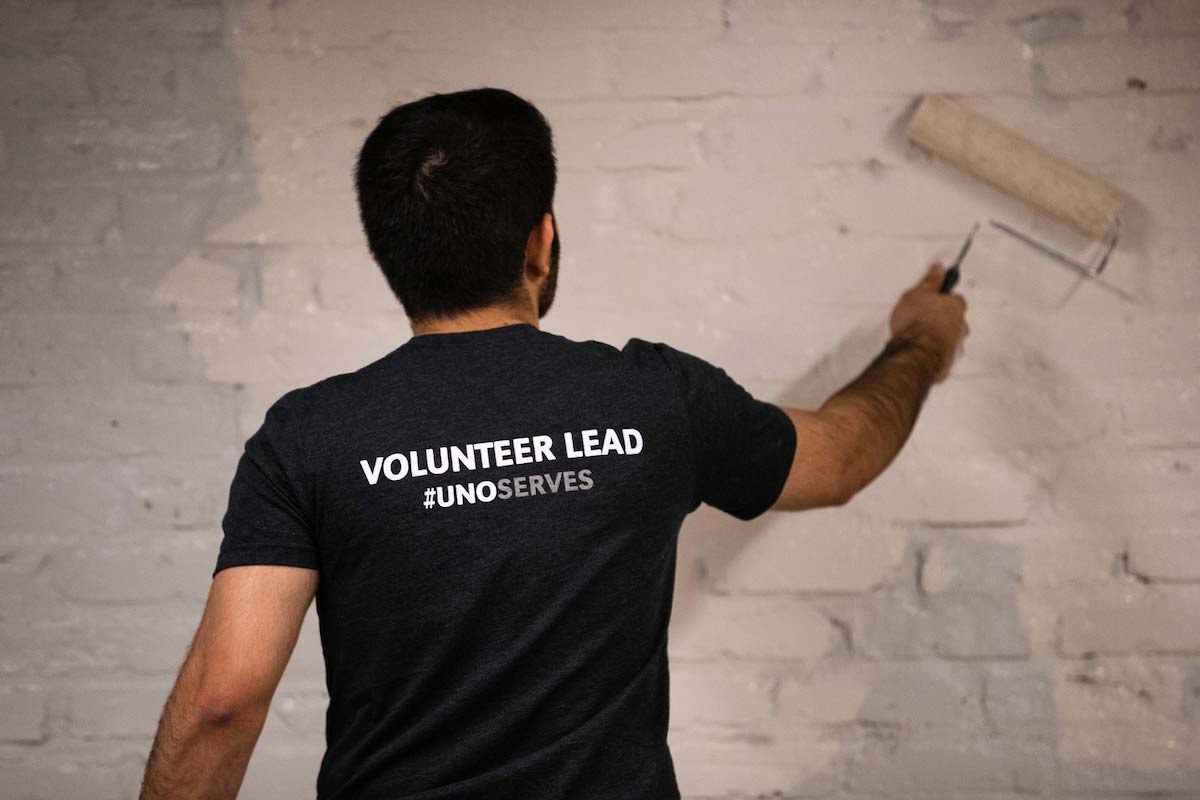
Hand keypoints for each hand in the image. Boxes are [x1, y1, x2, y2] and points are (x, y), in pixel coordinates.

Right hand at [888, 262, 968, 382]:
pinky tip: (923, 352)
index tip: (936, 295)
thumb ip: (930, 281)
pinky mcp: (948, 362)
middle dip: (943, 318)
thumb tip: (938, 269)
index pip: (955, 297)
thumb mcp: (917, 293)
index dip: (944, 296)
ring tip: (921, 337)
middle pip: (956, 319)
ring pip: (951, 338)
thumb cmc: (917, 324)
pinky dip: (936, 353)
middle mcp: (960, 326)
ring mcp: (956, 345)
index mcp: (956, 307)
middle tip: (925, 317)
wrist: (915, 353)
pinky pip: (944, 355)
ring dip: (940, 337)